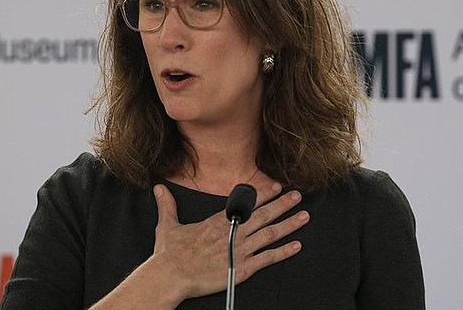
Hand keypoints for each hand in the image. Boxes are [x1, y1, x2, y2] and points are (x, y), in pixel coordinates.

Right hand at [151, 181, 308, 300]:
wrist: (171, 275)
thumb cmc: (169, 253)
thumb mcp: (167, 224)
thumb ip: (167, 205)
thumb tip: (159, 189)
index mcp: (218, 221)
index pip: (246, 203)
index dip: (263, 194)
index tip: (276, 187)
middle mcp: (232, 232)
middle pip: (264, 215)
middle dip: (282, 204)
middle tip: (297, 195)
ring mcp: (239, 250)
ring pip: (270, 234)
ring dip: (289, 224)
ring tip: (304, 216)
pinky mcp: (241, 268)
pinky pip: (268, 259)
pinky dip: (283, 252)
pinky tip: (296, 246)